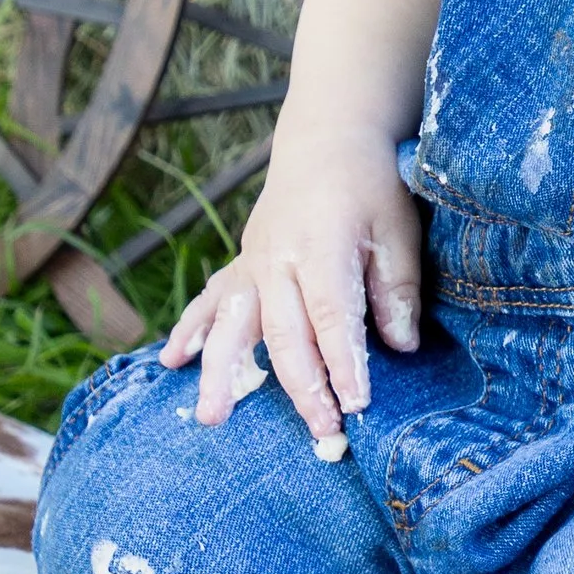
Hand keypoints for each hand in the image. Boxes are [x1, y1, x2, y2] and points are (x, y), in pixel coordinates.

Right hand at [159, 127, 420, 446]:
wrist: (327, 141)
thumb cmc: (370, 186)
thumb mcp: (397, 228)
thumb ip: (397, 287)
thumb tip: (401, 345)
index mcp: (321, 246)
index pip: (331, 315)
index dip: (343, 362)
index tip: (356, 403)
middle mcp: (278, 258)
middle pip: (284, 333)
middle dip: (301, 388)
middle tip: (321, 431)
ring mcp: (253, 261)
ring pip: (232, 324)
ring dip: (222, 373)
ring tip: (210, 416)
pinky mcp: (242, 263)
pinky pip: (210, 300)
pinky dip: (190, 329)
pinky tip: (173, 360)